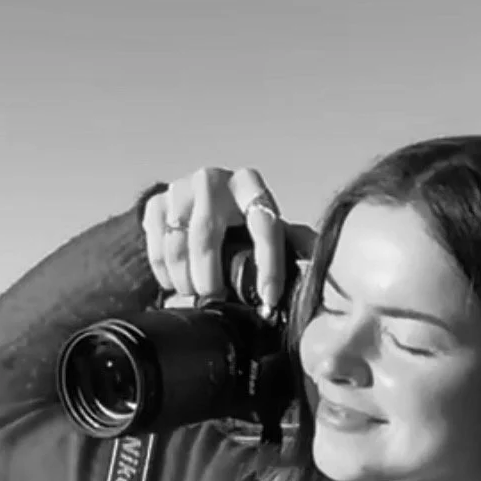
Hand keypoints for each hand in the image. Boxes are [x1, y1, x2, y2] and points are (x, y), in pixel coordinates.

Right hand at [141, 166, 312, 316]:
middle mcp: (215, 180)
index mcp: (251, 186)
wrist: (196, 202)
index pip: (264, 226)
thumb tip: (324, 266)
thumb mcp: (270, 228)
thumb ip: (295, 244)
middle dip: (209, 276)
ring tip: (193, 294)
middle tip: (214, 299)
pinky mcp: (156, 201)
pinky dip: (162, 270)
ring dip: (184, 277)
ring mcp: (181, 187)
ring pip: (177, 241)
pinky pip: (155, 243)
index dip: (268, 266)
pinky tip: (173, 283)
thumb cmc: (242, 224)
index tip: (268, 299)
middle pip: (206, 234)